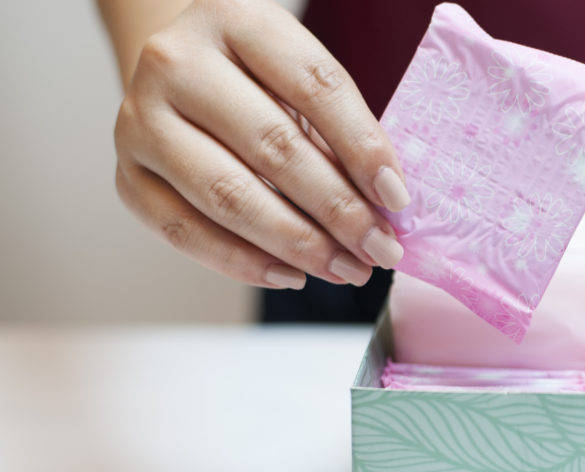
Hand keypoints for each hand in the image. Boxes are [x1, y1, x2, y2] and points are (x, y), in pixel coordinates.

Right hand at [112, 0, 410, 289]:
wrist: (178, 74)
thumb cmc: (254, 77)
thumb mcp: (300, 76)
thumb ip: (338, 129)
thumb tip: (384, 205)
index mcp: (234, 18)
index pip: (314, 86)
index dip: (363, 147)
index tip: (397, 199)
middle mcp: (176, 63)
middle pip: (272, 147)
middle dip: (338, 210)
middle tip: (379, 248)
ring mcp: (140, 120)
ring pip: (227, 196)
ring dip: (298, 244)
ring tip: (346, 268)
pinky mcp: (127, 175)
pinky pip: (185, 232)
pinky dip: (244, 262)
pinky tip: (292, 273)